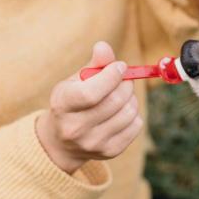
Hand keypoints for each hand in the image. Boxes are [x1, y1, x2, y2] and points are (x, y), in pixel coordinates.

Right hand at [36, 41, 142, 173]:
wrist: (62, 142)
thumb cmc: (72, 102)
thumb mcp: (76, 81)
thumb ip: (94, 64)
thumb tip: (104, 46)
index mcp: (62, 105)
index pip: (92, 93)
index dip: (111, 76)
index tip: (119, 66)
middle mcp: (75, 128)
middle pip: (114, 101)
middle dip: (125, 83)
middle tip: (124, 78)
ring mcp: (93, 143)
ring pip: (129, 112)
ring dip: (131, 98)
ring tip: (121, 95)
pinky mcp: (109, 152)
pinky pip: (136, 126)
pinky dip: (134, 113)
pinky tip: (122, 111)